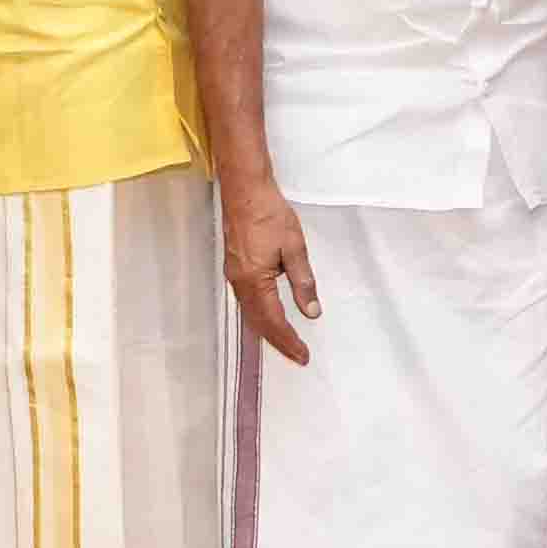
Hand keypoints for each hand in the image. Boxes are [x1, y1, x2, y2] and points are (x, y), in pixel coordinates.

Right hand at [224, 175, 324, 366]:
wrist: (245, 191)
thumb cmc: (270, 215)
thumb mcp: (295, 248)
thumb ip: (303, 282)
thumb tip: (311, 311)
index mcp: (255, 282)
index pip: (273, 322)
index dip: (288, 341)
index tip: (303, 356)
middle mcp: (240, 284)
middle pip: (258, 324)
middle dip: (278, 342)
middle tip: (297, 356)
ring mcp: (234, 276)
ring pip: (250, 314)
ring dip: (268, 331)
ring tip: (286, 343)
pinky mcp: (235, 267)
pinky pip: (246, 302)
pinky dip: (259, 316)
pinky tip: (269, 317)